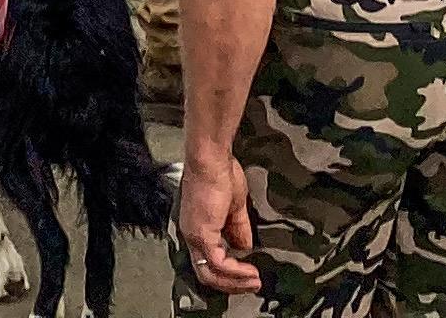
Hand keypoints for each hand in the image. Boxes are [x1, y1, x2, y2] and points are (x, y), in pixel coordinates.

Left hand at [178, 140, 258, 295]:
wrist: (211, 158)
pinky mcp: (202, 234)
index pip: (208, 261)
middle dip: (231, 285)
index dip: (228, 273)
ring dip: (234, 282)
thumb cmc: (221, 172)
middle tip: (252, 286)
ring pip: (210, 274)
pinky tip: (250, 272)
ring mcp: (194, 235)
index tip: (248, 275)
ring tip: (254, 283)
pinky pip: (218, 263)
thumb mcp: (234, 206)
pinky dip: (236, 272)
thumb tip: (245, 248)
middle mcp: (191, 234)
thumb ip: (238, 229)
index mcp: (197, 226)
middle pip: (207, 274)